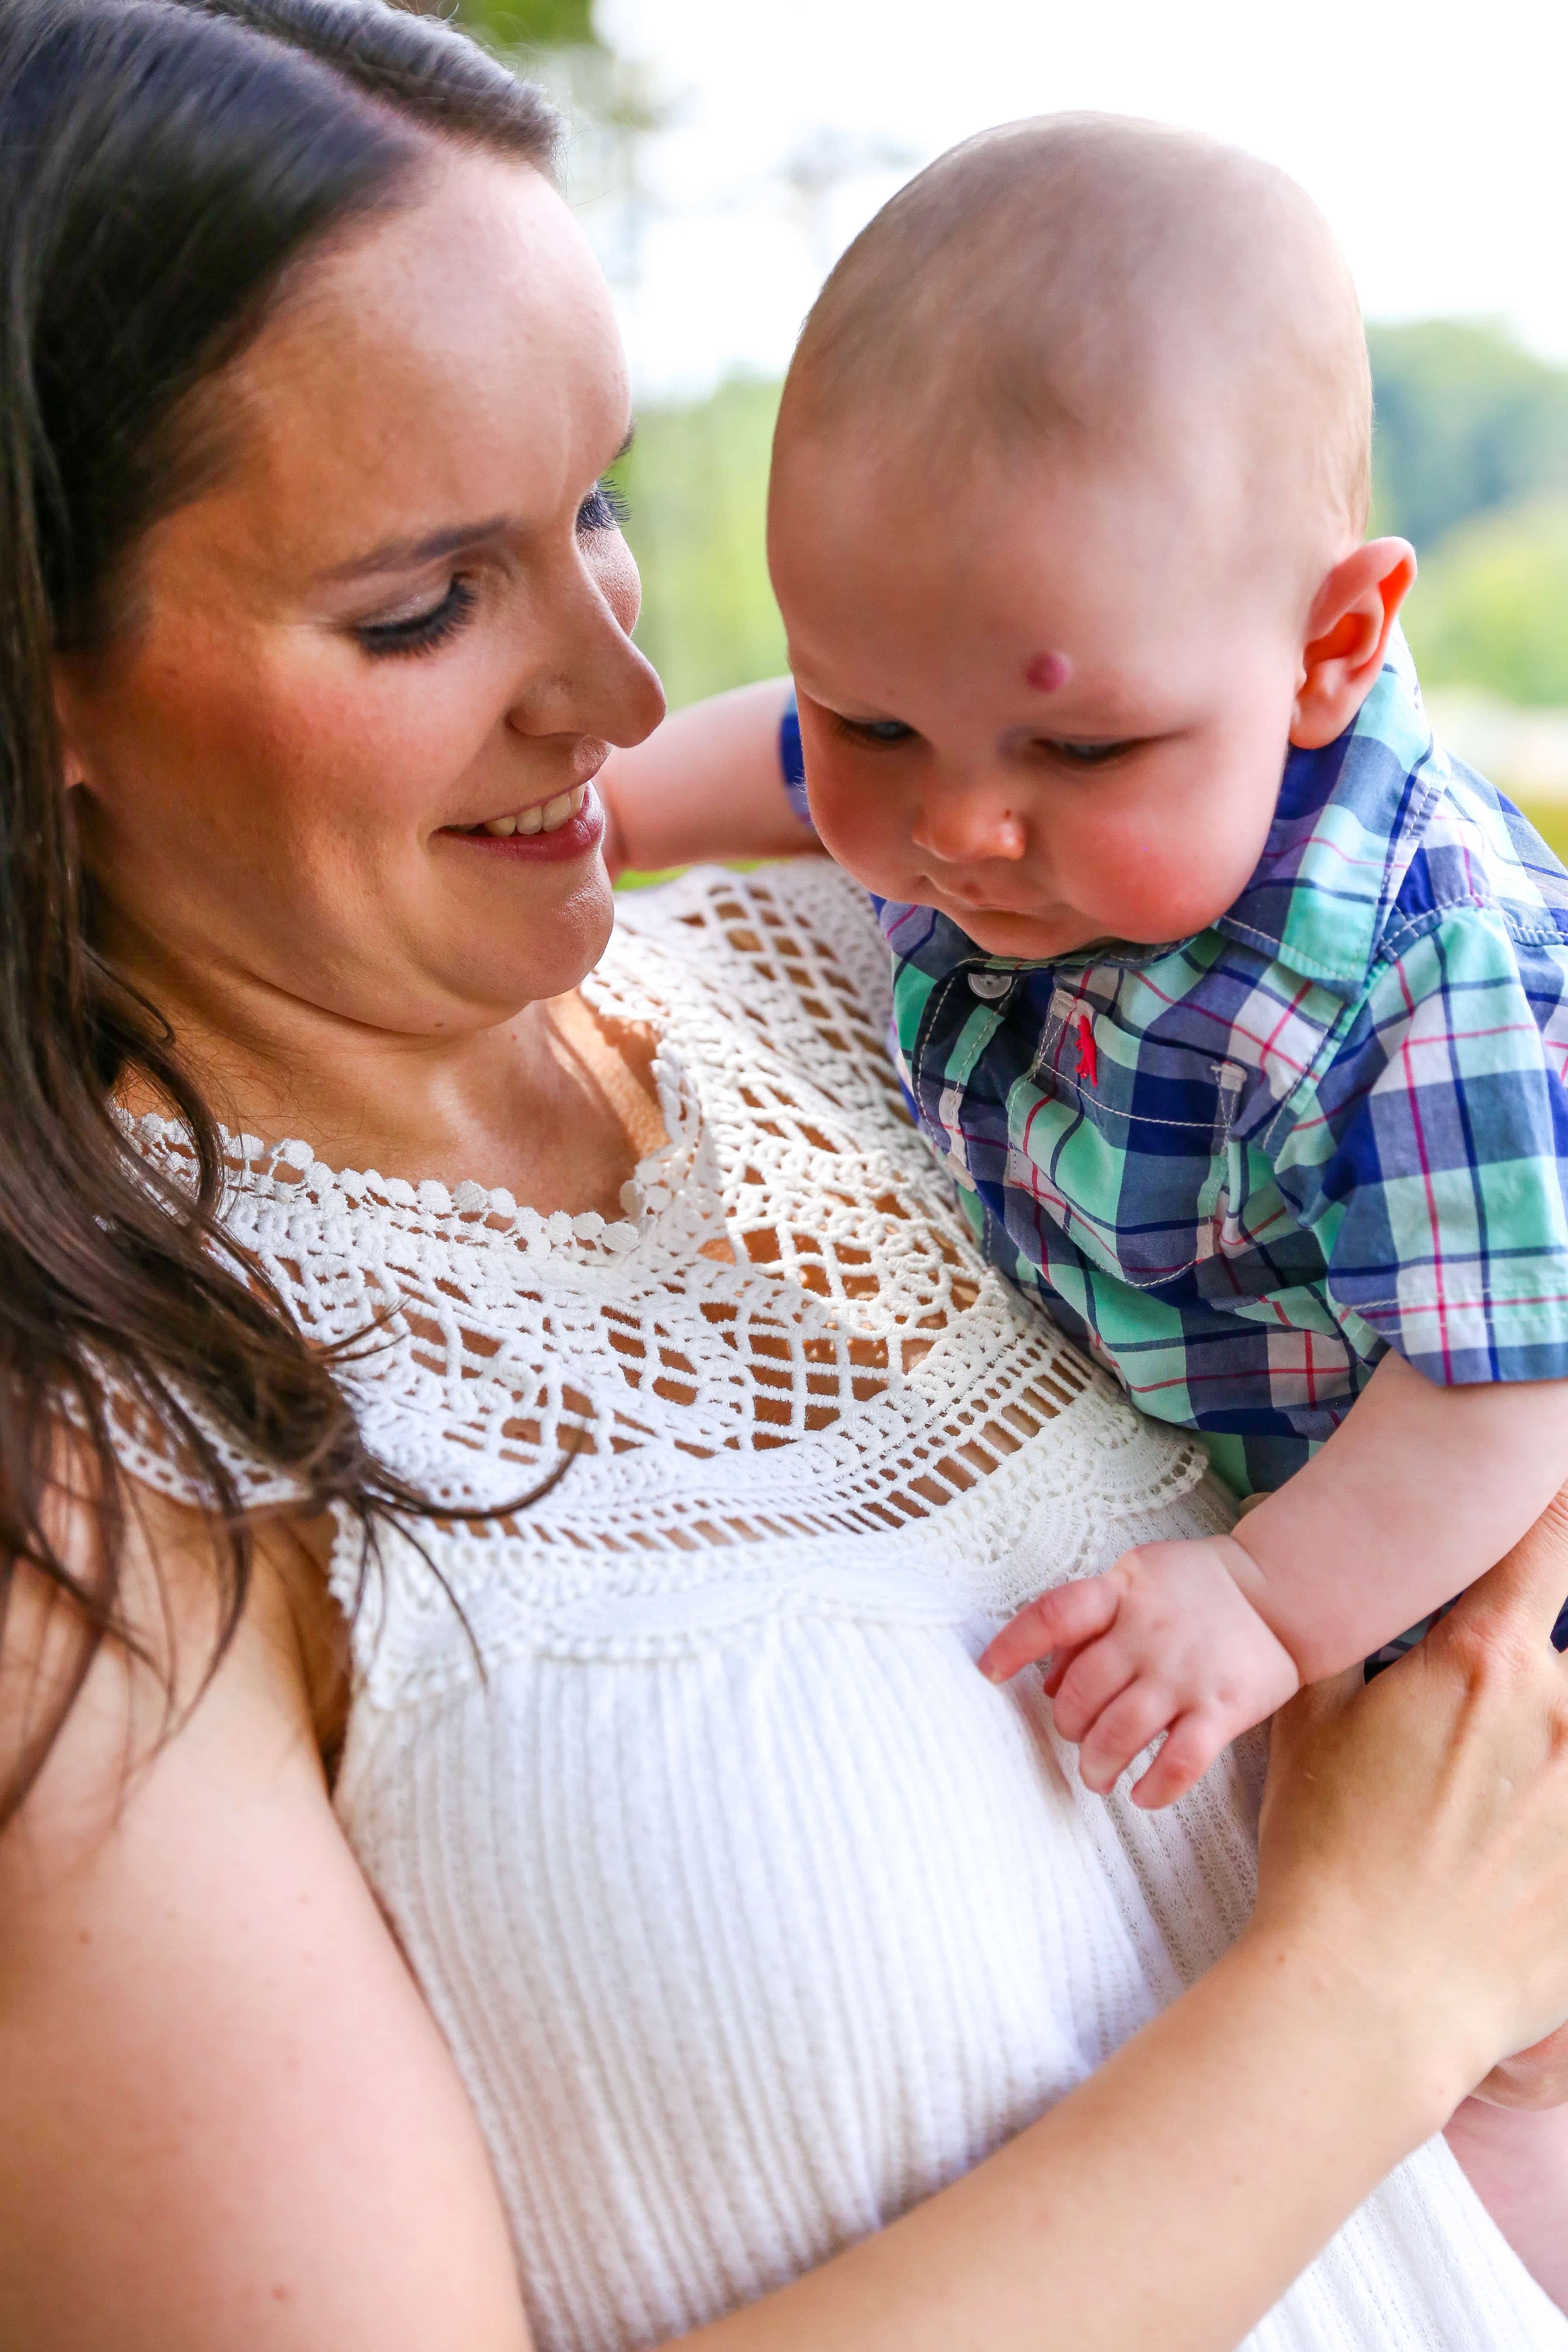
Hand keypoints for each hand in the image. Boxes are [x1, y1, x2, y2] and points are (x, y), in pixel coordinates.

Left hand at [978, 1538, 1300, 1807]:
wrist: (1282, 1591)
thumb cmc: (1199, 1588)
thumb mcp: (1138, 1579)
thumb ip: (1091, 1621)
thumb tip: (1044, 1677)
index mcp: (1122, 1594)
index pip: (1054, 1616)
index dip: (1013, 1645)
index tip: (987, 1672)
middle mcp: (1149, 1634)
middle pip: (1081, 1692)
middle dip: (1068, 1725)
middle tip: (1077, 1739)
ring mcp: (1185, 1673)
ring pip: (1120, 1733)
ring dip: (1098, 1764)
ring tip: (1098, 1776)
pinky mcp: (1223, 1708)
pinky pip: (1179, 1762)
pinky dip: (1155, 1788)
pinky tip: (1143, 1795)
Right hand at [1252, 1487, 1567, 2110]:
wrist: (1371, 1996)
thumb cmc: (1331, 1856)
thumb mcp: (1310, 1728)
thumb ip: (1342, 1647)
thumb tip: (1334, 1596)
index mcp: (1484, 1663)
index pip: (1543, 1547)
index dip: (1553, 1509)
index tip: (1558, 1487)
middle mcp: (1560, 1711)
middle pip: (1553, 1661)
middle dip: (1515, 1687)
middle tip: (1452, 1753)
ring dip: (1538, 1757)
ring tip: (1478, 1819)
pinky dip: (1551, 1821)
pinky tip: (1516, 1862)